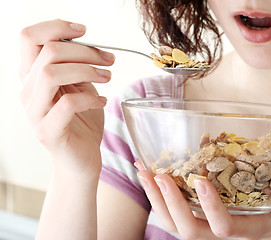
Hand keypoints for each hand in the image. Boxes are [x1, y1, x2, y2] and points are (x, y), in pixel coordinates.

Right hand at [20, 19, 114, 176]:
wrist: (82, 158)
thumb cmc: (82, 121)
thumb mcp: (80, 86)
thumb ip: (75, 66)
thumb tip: (85, 41)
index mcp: (33, 77)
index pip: (28, 38)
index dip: (55, 26)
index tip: (84, 30)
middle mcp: (28, 93)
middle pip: (47, 52)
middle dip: (85, 51)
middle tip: (108, 60)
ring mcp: (35, 113)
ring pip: (51, 74)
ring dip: (87, 70)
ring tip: (107, 77)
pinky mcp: (48, 131)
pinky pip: (68, 103)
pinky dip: (91, 98)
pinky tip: (102, 101)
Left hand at [135, 160, 270, 239]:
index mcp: (247, 228)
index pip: (223, 227)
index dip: (210, 208)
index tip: (200, 181)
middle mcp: (221, 230)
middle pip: (188, 230)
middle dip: (170, 203)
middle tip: (158, 174)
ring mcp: (207, 223)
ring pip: (174, 223)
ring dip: (156, 198)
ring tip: (142, 171)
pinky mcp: (198, 214)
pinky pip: (173, 211)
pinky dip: (157, 193)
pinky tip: (148, 172)